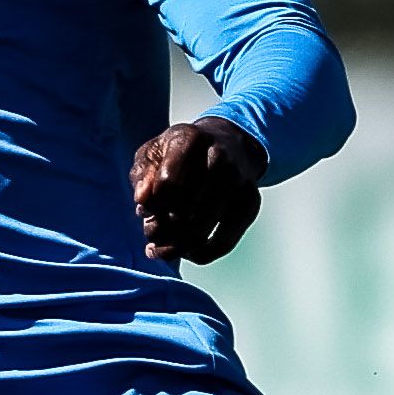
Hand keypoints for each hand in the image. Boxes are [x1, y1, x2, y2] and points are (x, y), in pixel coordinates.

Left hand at [132, 117, 266, 263]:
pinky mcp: (251, 204)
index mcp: (190, 140)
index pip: (167, 185)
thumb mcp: (153, 153)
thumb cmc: (179, 153)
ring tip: (161, 244)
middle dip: (158, 229)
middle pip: (181, 212)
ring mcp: (238, 182)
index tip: (145, 209)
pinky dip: (199, 255)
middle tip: (151, 231)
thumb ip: (142, 175)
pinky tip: (186, 251)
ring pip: (199, 231)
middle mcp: (218, 158)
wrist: (228, 143)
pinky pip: (223, 243)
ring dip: (173, 246)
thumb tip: (142, 201)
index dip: (150, 206)